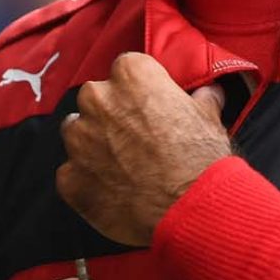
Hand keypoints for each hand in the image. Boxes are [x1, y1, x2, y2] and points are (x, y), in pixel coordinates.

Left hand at [57, 53, 233, 245]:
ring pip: (78, 133)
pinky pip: (72, 174)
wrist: (190, 209)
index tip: (150, 108)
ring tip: (123, 168)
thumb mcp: (210, 118)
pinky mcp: (69, 177)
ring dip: (94, 145)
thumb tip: (206, 92)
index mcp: (130, 75)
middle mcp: (97, 100)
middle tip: (136, 140)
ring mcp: (78, 139)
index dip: (139, 92)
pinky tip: (113, 193)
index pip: (126, 70)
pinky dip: (87, 181)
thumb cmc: (201, 159)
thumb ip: (200, 99)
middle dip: (112, 116)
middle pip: (96, 99)